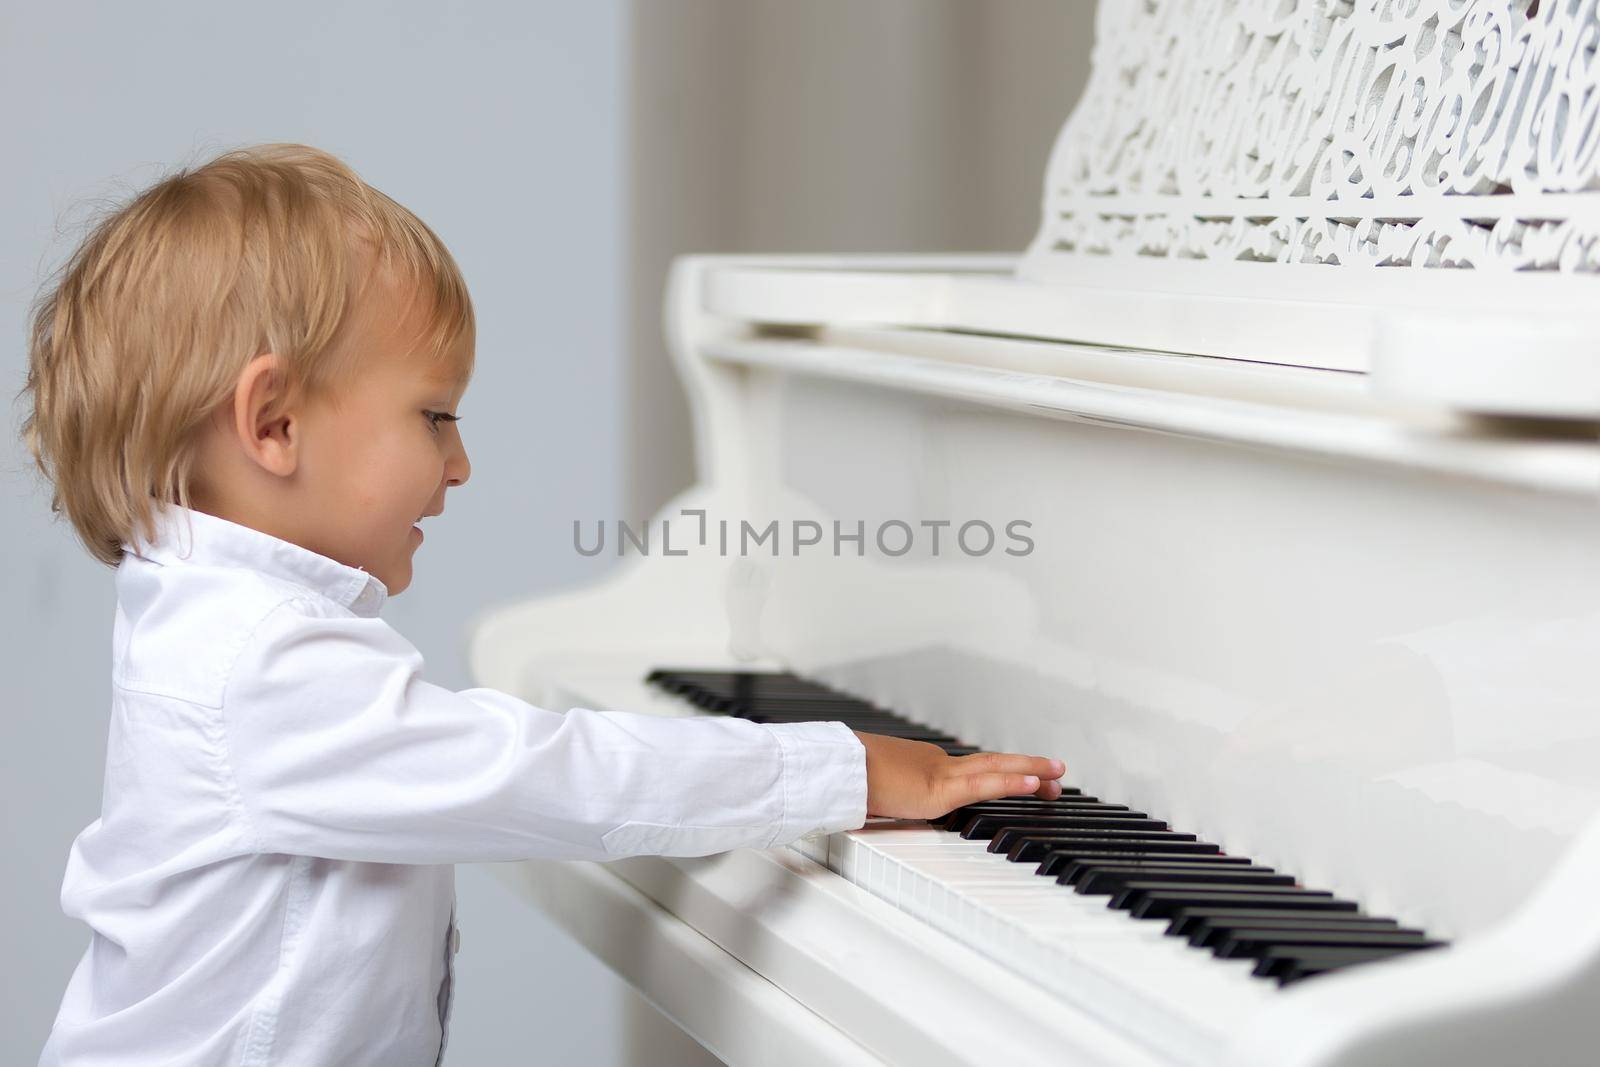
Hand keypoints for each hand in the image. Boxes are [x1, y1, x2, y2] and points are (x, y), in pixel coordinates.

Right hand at [852, 732, 1065, 819]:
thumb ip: (887, 798)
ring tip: (1057, 774)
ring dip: (1029, 770)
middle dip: (1025, 767)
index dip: (1000, 771)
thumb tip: (880, 806)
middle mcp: (937, 764)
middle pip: (991, 763)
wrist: (834, 768)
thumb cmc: (846, 779)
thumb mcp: (874, 791)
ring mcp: (939, 774)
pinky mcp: (939, 790)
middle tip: (1055, 771)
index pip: (971, 769)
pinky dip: (1011, 782)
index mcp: (923, 766)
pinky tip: (1033, 782)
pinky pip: (983, 786)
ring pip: (996, 769)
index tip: (1020, 775)